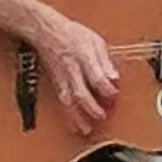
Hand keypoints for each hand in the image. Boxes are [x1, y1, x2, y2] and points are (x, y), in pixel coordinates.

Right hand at [38, 17, 121, 134]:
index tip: (114, 94)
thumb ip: (105, 62)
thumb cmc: (71, 34)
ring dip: (76, 117)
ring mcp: (62, 79)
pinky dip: (68, 116)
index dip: (107, 88)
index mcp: (84, 58)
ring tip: (86, 130)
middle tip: (102, 116)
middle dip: (91, 108)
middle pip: (81, 93)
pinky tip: (75, 126)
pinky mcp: (56, 84)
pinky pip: (62, 102)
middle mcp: (72, 71)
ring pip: (68, 102)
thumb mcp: (95, 42)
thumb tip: (115, 78)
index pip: (97, 77)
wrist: (46, 32)